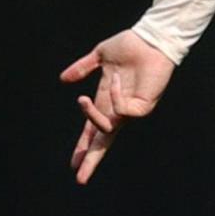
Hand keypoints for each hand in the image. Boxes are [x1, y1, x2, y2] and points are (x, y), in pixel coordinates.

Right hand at [59, 30, 174, 183]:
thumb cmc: (130, 46)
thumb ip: (82, 68)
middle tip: (80, 177)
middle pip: (103, 140)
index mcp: (106, 100)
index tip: (73, 165)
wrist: (151, 38)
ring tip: (82, 100)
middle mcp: (118, 108)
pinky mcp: (145, 105)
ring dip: (92, 116)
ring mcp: (132, 108)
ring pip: (108, 127)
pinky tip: (117, 79)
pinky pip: (124, 112)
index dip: (83, 145)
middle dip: (91, 158)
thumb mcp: (100, 56)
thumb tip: (63, 80)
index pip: (93, 129)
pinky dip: (116, 98)